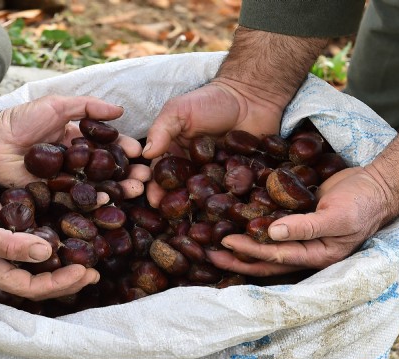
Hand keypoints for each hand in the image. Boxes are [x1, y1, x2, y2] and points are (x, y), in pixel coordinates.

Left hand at [0, 95, 148, 198]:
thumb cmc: (21, 119)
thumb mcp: (58, 105)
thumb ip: (88, 107)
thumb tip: (119, 111)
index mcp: (77, 140)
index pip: (107, 146)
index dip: (125, 149)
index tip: (140, 152)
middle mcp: (75, 162)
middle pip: (107, 170)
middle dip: (128, 173)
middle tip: (145, 176)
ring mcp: (65, 180)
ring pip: (97, 186)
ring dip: (119, 188)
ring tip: (136, 189)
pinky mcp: (53, 195)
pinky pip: (76, 199)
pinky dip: (93, 200)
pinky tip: (110, 199)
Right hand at [0, 164, 98, 299]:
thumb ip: (11, 245)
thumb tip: (47, 253)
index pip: (32, 287)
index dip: (60, 282)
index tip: (85, 271)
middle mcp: (0, 267)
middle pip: (39, 283)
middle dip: (68, 280)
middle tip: (95, 272)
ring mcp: (5, 253)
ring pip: (39, 269)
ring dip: (64, 268)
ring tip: (89, 264)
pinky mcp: (10, 235)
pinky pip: (36, 249)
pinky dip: (55, 250)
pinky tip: (72, 244)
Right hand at [142, 28, 326, 208]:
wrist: (253, 95)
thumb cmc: (211, 101)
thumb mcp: (179, 111)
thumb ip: (162, 130)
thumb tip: (145, 154)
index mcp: (176, 155)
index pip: (162, 175)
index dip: (155, 188)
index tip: (153, 200)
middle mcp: (195, 170)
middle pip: (183, 193)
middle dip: (176, 206)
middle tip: (172, 219)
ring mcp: (218, 178)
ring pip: (207, 199)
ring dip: (201, 211)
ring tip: (197, 222)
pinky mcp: (241, 181)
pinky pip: (234, 196)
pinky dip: (230, 206)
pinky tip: (225, 217)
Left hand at [206, 167, 390, 275]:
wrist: (376, 185)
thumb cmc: (362, 203)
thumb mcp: (338, 217)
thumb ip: (305, 227)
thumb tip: (271, 233)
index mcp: (316, 257)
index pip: (276, 256)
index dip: (249, 251)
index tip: (226, 243)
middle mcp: (305, 251)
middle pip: (265, 260)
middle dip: (237, 259)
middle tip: (209, 254)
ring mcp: (300, 237)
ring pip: (265, 246)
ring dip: (241, 245)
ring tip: (214, 241)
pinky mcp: (297, 219)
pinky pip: (272, 227)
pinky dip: (253, 225)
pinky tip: (235, 219)